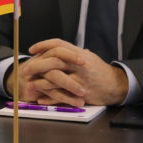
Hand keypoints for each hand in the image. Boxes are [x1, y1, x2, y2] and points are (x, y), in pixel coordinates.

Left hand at [6, 39, 127, 106]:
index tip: (31, 49)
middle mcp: (80, 64)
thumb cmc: (99, 70)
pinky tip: (40, 98)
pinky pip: (62, 95)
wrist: (116, 85)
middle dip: (37, 65)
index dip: (43, 45)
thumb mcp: (87, 57)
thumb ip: (71, 53)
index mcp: (79, 54)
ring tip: (30, 85)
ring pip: (56, 78)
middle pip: (54, 60)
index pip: (58, 44)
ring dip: (40, 82)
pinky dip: (49, 97)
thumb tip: (55, 48)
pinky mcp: (82, 93)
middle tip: (26, 69)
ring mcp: (81, 79)